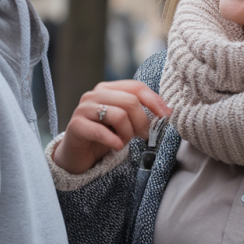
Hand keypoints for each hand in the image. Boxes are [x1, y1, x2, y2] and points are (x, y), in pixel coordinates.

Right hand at [52, 80, 171, 174]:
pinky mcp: (76, 125)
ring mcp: (84, 108)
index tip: (167, 115)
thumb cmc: (104, 137)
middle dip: (142, 121)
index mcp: (108, 89)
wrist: (78, 156)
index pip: (136, 87)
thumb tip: (166, 111)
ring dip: (127, 133)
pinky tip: (117, 147)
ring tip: (124, 142)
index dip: (154, 101)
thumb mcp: (124, 122)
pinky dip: (113, 140)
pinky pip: (101, 131)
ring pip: (118, 115)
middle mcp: (94, 94)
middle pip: (130, 101)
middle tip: (144, 136)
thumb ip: (139, 113)